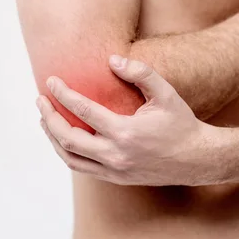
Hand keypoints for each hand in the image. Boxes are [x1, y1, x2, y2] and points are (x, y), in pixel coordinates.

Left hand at [37, 55, 220, 185]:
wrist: (198, 160)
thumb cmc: (181, 124)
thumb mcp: (166, 94)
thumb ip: (141, 73)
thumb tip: (112, 60)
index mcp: (126, 133)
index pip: (83, 111)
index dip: (63, 94)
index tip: (51, 81)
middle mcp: (116, 155)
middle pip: (67, 138)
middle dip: (49, 117)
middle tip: (40, 99)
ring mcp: (114, 171)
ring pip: (70, 158)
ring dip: (53, 138)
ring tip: (45, 119)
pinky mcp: (116, 178)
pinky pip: (82, 167)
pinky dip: (68, 152)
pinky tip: (64, 138)